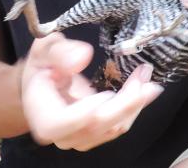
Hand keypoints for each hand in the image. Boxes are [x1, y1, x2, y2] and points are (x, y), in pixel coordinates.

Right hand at [19, 32, 164, 150]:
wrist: (42, 82)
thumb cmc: (42, 66)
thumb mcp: (45, 49)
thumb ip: (60, 52)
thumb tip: (82, 57)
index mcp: (43, 117)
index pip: (65, 122)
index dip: (88, 110)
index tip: (108, 91)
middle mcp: (62, 135)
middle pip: (97, 125)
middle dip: (124, 102)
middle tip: (143, 76)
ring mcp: (80, 138)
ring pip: (114, 127)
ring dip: (134, 103)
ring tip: (144, 75)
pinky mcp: (96, 135)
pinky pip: (119, 125)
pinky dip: (133, 106)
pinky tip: (141, 85)